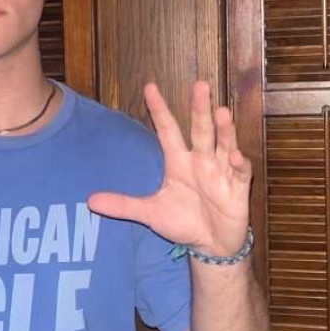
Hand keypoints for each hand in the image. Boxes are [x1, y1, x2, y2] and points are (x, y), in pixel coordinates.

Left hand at [88, 81, 251, 256]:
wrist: (209, 246)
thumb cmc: (182, 221)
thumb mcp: (150, 213)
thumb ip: (122, 205)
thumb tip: (90, 202)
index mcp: (178, 161)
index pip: (167, 130)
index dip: (159, 109)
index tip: (149, 87)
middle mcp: (200, 161)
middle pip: (200, 129)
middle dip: (199, 108)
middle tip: (199, 84)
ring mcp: (221, 172)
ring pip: (222, 145)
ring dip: (223, 129)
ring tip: (221, 112)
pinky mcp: (237, 189)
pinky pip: (240, 173)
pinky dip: (239, 163)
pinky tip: (235, 155)